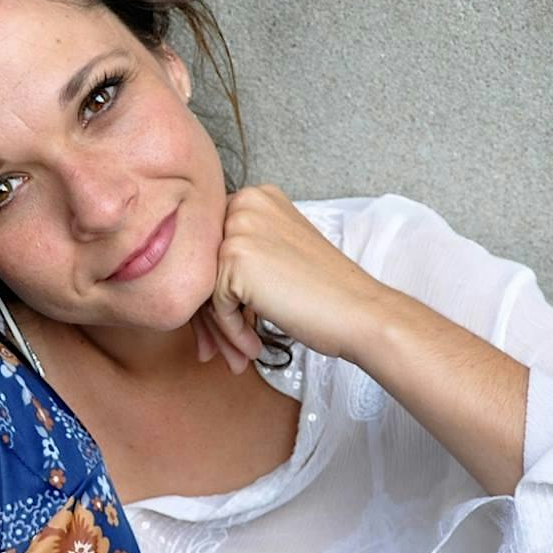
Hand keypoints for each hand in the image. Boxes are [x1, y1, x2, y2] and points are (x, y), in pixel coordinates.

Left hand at [193, 185, 392, 371]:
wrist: (358, 311)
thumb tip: (193, 286)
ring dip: (219, 331)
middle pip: (203, 266)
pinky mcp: (234, 259)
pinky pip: (215, 307)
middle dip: (209, 316)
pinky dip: (231, 333)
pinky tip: (252, 349)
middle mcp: (244, 203)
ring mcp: (237, 229)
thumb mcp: (278, 254)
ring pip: (204, 289)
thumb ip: (240, 255)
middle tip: (216, 350)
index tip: (220, 327)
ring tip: (237, 356)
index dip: (213, 292)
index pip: (212, 246)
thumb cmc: (325, 291)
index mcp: (255, 197)